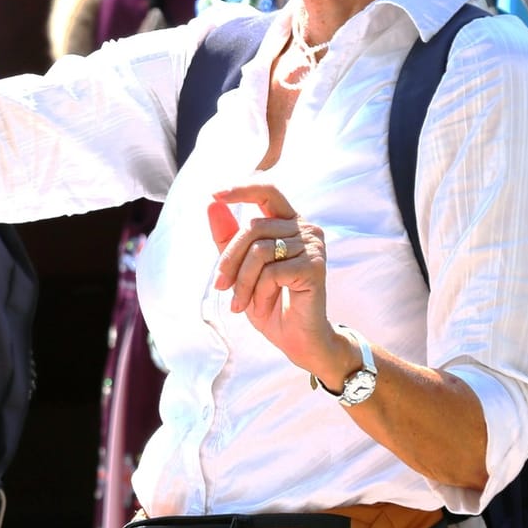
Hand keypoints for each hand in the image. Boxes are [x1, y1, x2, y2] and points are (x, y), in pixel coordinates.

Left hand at [207, 182, 349, 381]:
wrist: (296, 338)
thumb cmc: (270, 301)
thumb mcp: (240, 267)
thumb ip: (228, 237)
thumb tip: (212, 204)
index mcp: (288, 223)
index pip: (267, 191)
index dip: (241, 189)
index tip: (214, 194)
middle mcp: (306, 228)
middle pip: (252, 228)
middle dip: (229, 260)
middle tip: (220, 286)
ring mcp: (313, 246)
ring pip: (259, 251)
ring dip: (242, 281)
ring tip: (241, 302)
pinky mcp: (315, 266)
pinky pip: (272, 271)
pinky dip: (258, 291)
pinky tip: (262, 304)